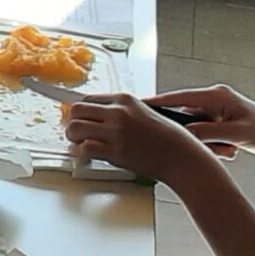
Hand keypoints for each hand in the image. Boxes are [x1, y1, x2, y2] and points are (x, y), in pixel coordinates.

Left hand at [62, 94, 218, 188]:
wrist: (182, 155)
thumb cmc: (168, 137)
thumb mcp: (144, 113)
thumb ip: (122, 112)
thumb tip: (101, 116)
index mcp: (125, 100)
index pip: (88, 99)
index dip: (80, 111)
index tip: (77, 118)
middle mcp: (118, 112)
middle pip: (77, 110)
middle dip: (72, 122)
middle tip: (76, 133)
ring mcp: (116, 131)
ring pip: (75, 128)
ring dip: (73, 138)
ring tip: (79, 145)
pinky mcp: (115, 151)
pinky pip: (85, 148)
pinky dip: (81, 153)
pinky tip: (86, 157)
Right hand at [155, 83, 254, 163]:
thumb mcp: (236, 134)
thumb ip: (208, 132)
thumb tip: (183, 135)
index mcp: (217, 95)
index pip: (179, 97)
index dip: (156, 102)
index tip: (137, 106)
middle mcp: (213, 99)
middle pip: (183, 114)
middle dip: (184, 132)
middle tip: (183, 143)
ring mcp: (214, 110)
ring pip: (192, 126)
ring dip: (201, 141)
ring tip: (223, 149)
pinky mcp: (216, 121)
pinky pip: (201, 132)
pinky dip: (208, 143)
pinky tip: (224, 150)